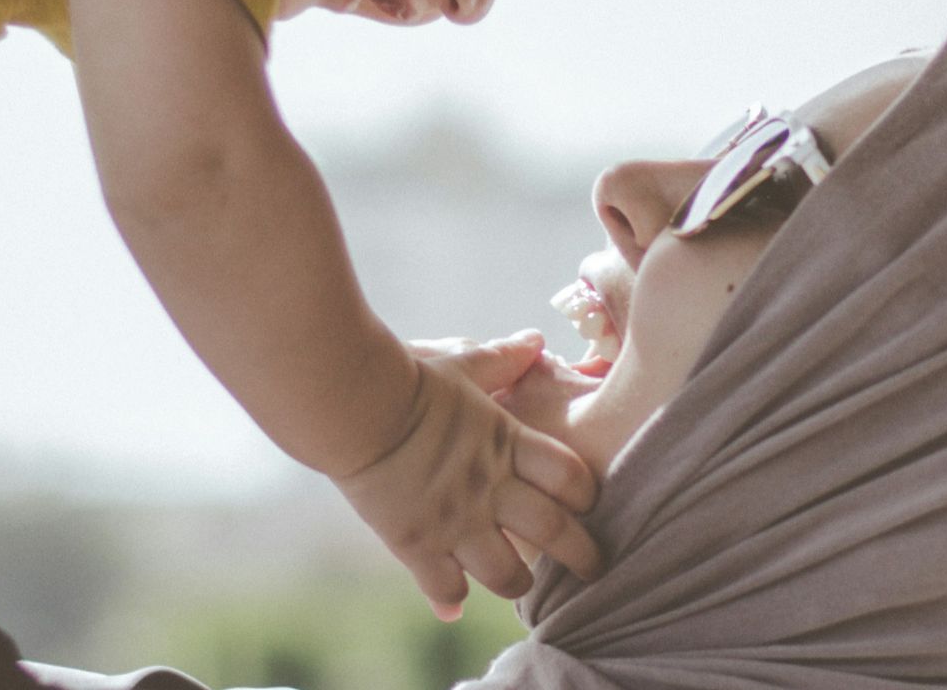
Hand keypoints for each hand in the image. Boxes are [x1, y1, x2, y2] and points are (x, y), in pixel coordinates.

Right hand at [334, 330, 602, 620]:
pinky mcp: (416, 543)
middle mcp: (490, 488)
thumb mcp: (462, 363)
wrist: (353, 404)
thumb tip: (534, 340)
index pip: (571, 477)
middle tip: (594, 569)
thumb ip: (503, 358)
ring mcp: (455, 521)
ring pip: (508, 575)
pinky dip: (450, 599)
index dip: (586, 494)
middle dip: (583, 556)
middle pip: (556, 533)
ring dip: (520, 583)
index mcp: (507, 443)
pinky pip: (444, 587)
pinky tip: (453, 607)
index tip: (586, 503)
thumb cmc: (408, 377)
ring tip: (521, 583)